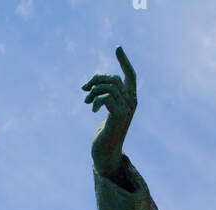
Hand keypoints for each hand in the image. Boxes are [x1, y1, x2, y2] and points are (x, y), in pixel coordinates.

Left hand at [83, 46, 136, 176]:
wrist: (106, 154)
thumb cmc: (105, 135)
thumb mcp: (106, 112)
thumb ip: (106, 97)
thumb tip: (94, 84)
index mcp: (131, 100)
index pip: (131, 76)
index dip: (125, 62)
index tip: (117, 48)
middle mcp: (132, 103)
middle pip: (114, 79)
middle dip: (96, 80)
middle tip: (84, 89)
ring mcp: (127, 109)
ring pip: (109, 87)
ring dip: (93, 91)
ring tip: (86, 101)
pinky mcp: (119, 116)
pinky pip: (106, 97)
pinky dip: (96, 100)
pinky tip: (92, 110)